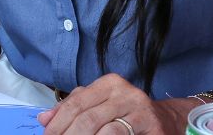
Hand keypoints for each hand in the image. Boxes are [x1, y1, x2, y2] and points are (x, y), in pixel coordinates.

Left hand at [37, 74, 188, 134]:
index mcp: (108, 83)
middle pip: (86, 117)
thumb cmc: (128, 115)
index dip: (57, 123)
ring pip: (102, 129)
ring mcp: (139, 108)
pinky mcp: (150, 124)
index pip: (75, 103)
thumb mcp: (100, 106)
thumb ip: (73, 109)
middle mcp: (124, 91)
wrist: (168, 122)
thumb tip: (44, 119)